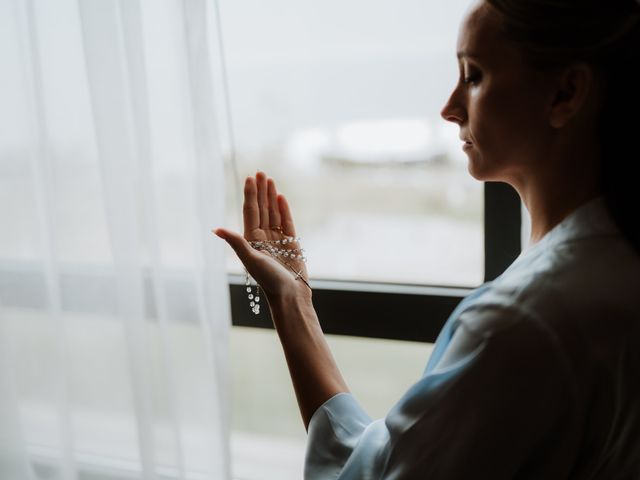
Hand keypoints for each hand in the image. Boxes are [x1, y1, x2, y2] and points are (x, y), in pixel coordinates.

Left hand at [213, 171, 310, 302]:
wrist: (290, 294)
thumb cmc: (268, 280)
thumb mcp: (250, 259)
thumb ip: (236, 241)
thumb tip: (216, 229)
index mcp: (251, 240)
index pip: (250, 212)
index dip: (250, 195)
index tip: (250, 178)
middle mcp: (263, 238)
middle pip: (261, 209)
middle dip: (261, 191)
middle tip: (260, 172)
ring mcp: (278, 239)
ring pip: (273, 213)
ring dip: (271, 197)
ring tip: (270, 180)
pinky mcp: (291, 243)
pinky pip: (287, 222)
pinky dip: (284, 209)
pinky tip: (281, 197)